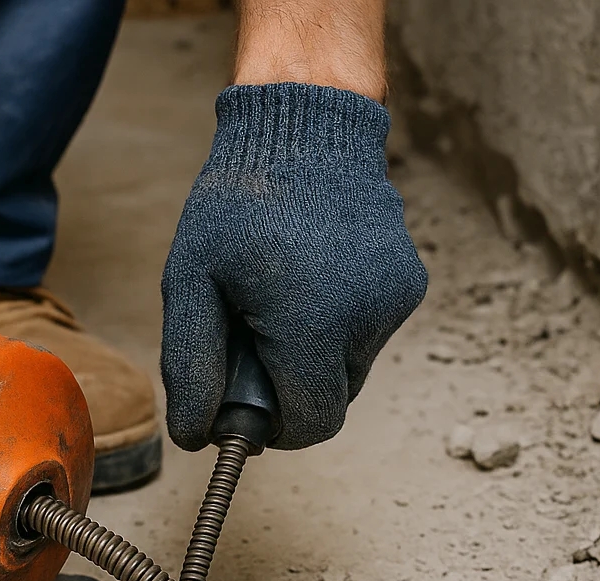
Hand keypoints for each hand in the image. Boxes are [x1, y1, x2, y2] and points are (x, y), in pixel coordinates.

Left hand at [160, 82, 426, 450]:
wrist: (307, 123)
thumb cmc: (240, 201)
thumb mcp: (190, 281)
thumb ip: (191, 367)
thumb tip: (197, 437)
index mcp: (312, 325)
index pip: (309, 425)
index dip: (272, 426)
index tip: (244, 398)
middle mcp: (365, 320)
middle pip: (330, 401)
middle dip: (290, 386)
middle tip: (253, 336)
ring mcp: (393, 302)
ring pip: (349, 368)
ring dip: (313, 352)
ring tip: (281, 294)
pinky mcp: (408, 284)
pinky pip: (367, 331)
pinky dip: (338, 322)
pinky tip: (313, 275)